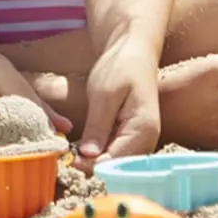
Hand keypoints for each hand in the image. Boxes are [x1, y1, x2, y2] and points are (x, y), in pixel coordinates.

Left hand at [77, 36, 160, 170]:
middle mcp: (147, 140)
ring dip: (97, 161)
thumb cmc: (120, 67)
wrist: (134, 51)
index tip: (71, 161)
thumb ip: (98, 125)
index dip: (94, 166)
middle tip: (69, 159)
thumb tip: (88, 155)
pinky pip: (117, 151)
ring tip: (74, 155)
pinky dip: (101, 152)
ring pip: (118, 161)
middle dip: (95, 166)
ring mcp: (142, 139)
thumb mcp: (104, 94)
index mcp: (143, 130)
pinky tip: (85, 147)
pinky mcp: (133, 135)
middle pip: (120, 166)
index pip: (118, 161)